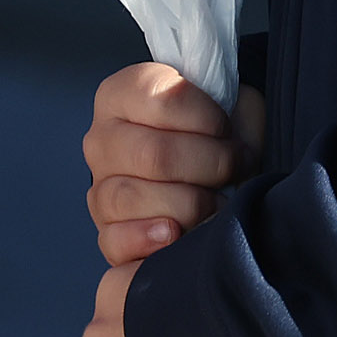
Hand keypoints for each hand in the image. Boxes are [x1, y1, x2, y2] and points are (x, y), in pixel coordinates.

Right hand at [84, 63, 263, 266]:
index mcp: (122, 95)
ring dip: (190, 205)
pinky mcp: (106, 231)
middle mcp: (102, 139)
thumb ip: (235, 108)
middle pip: (153, 155)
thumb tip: (237, 143)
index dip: (209, 119)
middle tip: (233, 168)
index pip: (161, 99)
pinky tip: (174, 234)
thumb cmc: (218, 136)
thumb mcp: (232, 105)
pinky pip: (114, 240)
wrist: (211, 170)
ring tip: (214, 202)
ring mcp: (100, 186)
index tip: (228, 131)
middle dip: (210, 165)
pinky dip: (148, 241)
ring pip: (131, 198)